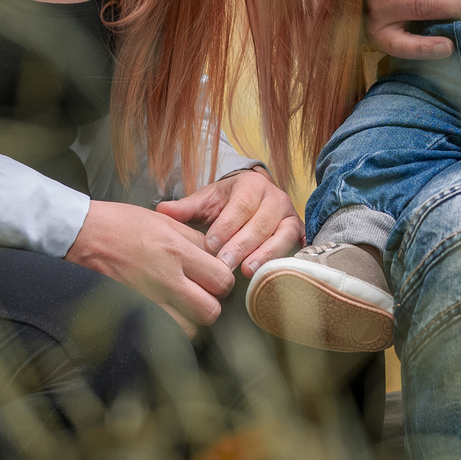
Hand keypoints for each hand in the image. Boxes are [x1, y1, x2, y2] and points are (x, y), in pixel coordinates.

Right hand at [65, 200, 234, 334]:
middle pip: (210, 310)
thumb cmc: (120, 224)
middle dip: (211, 304)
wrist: (81, 235)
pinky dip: (169, 329)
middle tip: (201, 294)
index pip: (222, 279)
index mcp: (176, 251)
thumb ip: (193, 241)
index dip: (222, 281)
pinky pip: (163, 332)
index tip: (214, 278)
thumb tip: (215, 256)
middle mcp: (165, 278)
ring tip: (182, 306)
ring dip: (190, 320)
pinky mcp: (132, 312)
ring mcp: (148, 299)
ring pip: (190, 329)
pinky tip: (165, 314)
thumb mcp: (163, 222)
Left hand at [155, 167, 301, 277]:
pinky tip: (272, 274)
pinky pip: (294, 245)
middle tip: (224, 266)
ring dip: (264, 255)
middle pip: (260, 223)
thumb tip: (162, 210)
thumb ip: (187, 207)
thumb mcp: (208, 200)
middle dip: (241, 246)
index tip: (211, 245)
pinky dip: (284, 259)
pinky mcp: (297, 231)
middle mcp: (274, 197)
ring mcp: (289, 214)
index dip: (226, 227)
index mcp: (251, 185)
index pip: (240, 206)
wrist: (255, 196)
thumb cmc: (228, 202)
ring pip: (280, 235)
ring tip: (248, 271)